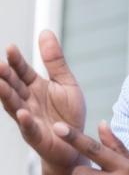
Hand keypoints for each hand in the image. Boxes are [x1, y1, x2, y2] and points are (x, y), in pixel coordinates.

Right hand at [0, 30, 85, 166]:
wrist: (76, 143)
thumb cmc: (68, 113)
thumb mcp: (66, 82)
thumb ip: (55, 61)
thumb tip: (45, 31)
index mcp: (34, 87)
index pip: (21, 71)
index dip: (16, 61)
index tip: (11, 48)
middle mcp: (27, 101)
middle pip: (13, 86)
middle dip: (4, 76)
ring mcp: (29, 118)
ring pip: (14, 106)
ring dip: (6, 96)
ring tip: (0, 84)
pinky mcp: (36, 136)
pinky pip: (29, 128)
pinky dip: (25, 121)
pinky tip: (23, 113)